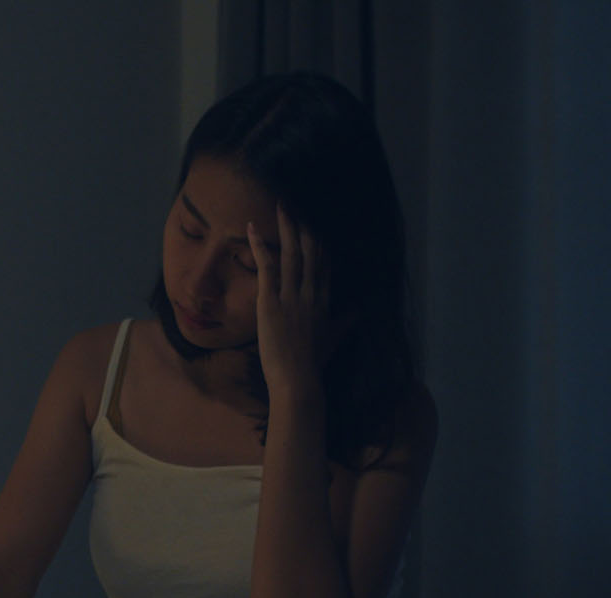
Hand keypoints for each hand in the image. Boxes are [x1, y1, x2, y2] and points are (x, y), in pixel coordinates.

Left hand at [247, 208, 331, 395]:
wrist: (298, 379)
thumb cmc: (313, 363)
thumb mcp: (333, 339)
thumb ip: (345, 322)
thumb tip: (359, 311)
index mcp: (324, 301)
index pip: (324, 264)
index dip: (321, 242)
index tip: (316, 223)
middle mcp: (311, 293)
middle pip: (311, 252)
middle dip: (305, 227)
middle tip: (298, 205)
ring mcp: (292, 296)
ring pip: (292, 254)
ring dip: (287, 229)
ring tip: (282, 207)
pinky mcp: (271, 302)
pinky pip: (267, 267)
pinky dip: (259, 246)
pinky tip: (251, 229)